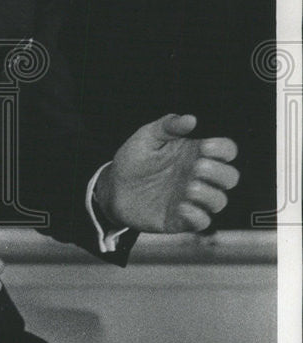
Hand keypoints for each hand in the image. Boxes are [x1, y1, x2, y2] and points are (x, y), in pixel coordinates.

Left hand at [96, 113, 239, 232]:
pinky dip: (197, 216)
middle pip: (230, 177)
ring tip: (189, 187)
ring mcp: (191, 199)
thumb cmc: (134, 159)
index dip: (223, 149)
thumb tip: (191, 119)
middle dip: (220, 173)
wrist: (113, 188)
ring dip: (210, 195)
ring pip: (219, 201)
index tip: (205, 146)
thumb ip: (168, 126)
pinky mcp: (181, 218)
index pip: (226, 150)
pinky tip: (181, 206)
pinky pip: (201, 222)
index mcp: (195, 153)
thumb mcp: (147, 136)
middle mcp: (198, 176)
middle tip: (197, 167)